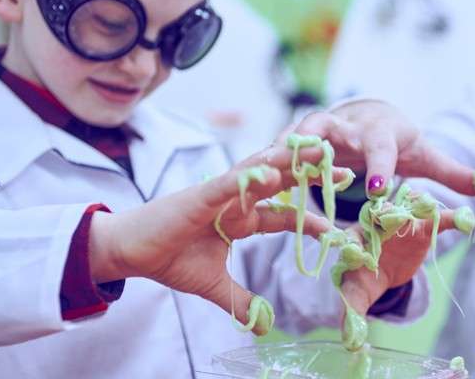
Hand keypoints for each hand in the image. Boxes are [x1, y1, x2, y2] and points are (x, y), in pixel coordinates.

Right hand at [88, 145, 344, 333]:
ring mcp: (218, 195)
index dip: (309, 218)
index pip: (282, 215)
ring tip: (318, 150)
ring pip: (260, 172)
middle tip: (346, 169)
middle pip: (281, 183)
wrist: (129, 252)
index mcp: (240, 219)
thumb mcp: (213, 286)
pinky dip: (250, 178)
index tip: (336, 223)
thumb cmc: (168, 259)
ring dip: (290, 160)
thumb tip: (264, 325)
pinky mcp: (199, 197)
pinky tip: (273, 171)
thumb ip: (239, 301)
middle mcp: (235, 201)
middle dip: (312, 175)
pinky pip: (228, 185)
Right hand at [279, 100, 474, 196]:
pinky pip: (284, 144)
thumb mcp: (425, 155)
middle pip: (330, 128)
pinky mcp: (304, 136)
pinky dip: (270, 155)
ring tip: (265, 165)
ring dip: (284, 146)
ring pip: (300, 131)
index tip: (378, 191)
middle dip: (317, 142)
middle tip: (304, 159)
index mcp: (380, 133)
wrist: (371, 118)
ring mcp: (324, 128)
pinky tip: (252, 173)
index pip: (381, 150)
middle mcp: (349, 127)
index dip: (380, 168)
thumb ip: (454, 173)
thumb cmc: (400, 141)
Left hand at [338, 208, 460, 316]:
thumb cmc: (364, 279)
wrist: (384, 268)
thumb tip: (352, 343)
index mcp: (354, 239)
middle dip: (384, 215)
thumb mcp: (357, 293)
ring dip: (417, 207)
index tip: (358, 250)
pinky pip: (437, 219)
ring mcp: (400, 221)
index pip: (351, 237)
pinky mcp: (422, 226)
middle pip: (379, 215)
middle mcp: (375, 223)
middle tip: (388, 217)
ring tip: (429, 212)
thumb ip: (353, 311)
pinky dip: (450, 218)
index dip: (354, 242)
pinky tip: (464, 221)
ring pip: (408, 208)